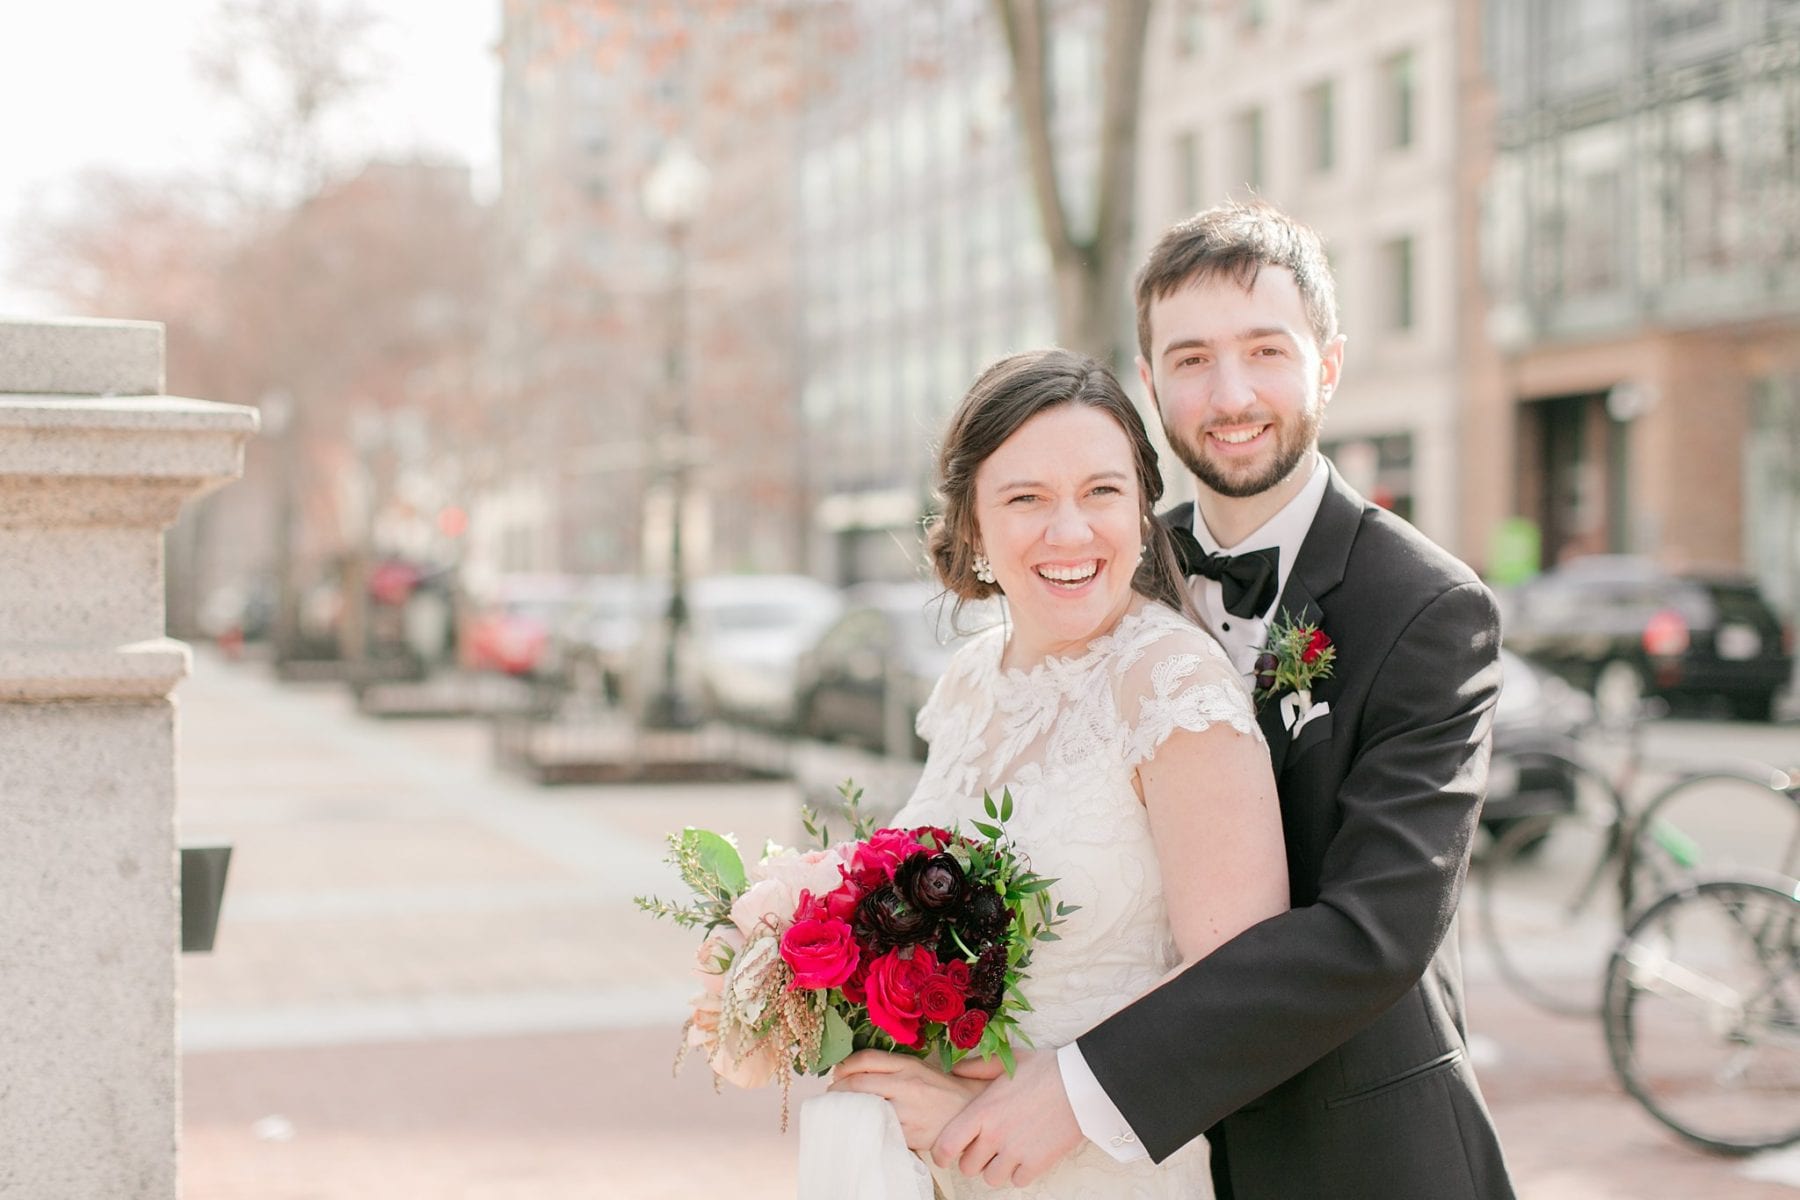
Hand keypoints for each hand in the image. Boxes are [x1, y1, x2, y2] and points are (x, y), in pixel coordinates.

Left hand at [829, 1050, 990, 1151]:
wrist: (970, 1113)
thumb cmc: (944, 1090)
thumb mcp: (920, 1068)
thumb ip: (892, 1067)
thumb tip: (857, 1071)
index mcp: (909, 1065)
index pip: (866, 1059)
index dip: (845, 1066)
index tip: (837, 1073)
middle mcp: (906, 1085)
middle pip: (858, 1083)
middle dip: (838, 1089)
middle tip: (833, 1094)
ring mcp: (907, 1110)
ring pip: (865, 1107)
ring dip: (849, 1109)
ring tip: (844, 1110)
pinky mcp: (909, 1133)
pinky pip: (878, 1128)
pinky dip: (866, 1126)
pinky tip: (863, 1125)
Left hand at [931, 1047, 1082, 1187]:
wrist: (1080, 1083)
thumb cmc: (1045, 1069)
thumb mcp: (1008, 1061)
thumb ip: (977, 1067)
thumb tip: (955, 1070)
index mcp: (982, 1111)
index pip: (947, 1145)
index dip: (941, 1154)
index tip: (946, 1153)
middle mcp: (994, 1135)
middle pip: (967, 1167)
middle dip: (972, 1160)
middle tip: (983, 1148)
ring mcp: (1016, 1152)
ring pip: (991, 1178)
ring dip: (995, 1168)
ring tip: (1004, 1153)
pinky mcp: (1037, 1163)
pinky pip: (1017, 1181)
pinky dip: (1019, 1173)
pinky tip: (1025, 1156)